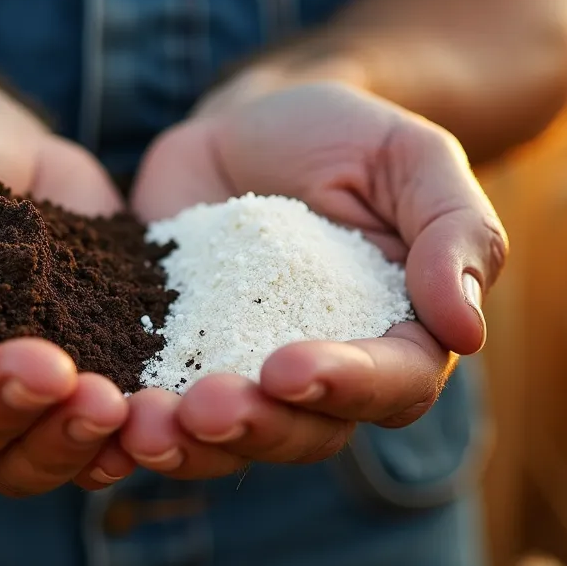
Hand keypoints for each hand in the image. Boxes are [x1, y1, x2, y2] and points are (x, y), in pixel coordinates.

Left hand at [112, 80, 507, 480]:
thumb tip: (467, 330)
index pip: (389, 386)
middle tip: (203, 406)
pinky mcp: (173, 358)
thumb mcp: (413, 159)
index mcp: (396, 340)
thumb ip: (454, 232)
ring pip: (224, 440)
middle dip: (253, 427)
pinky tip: (100, 415)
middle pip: (301, 432)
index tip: (287, 365)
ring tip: (141, 424)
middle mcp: (322, 376)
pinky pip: (156, 406)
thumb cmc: (347, 136)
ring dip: (186, 444)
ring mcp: (241, 372)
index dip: (344, 386)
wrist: (251, 121)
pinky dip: (129, 423)